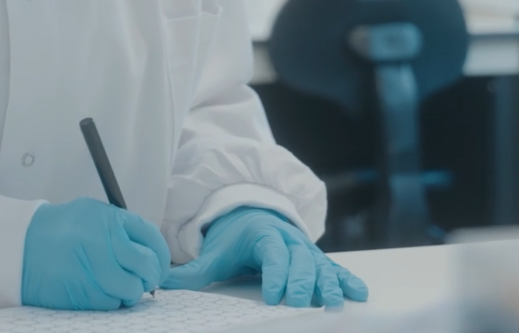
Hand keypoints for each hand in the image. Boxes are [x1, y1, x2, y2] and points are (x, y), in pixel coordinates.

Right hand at [22, 198, 170, 310]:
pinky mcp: (81, 291)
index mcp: (109, 218)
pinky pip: (110, 302)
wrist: (20, 247)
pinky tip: (103, 292)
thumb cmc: (60, 231)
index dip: (161, 255)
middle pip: (145, 265)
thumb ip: (121, 229)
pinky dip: (112, 301)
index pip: (151, 237)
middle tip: (147, 280)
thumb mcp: (94, 215)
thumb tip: (149, 251)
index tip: (160, 265)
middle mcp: (104, 241)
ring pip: (130, 288)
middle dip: (150, 276)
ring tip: (123, 288)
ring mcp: (92, 267)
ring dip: (131, 292)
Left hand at [162, 208, 367, 307]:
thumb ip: (191, 272)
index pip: (271, 254)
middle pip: (299, 260)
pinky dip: (346, 279)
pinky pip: (334, 268)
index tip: (274, 297)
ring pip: (320, 264)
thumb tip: (159, 283)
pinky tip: (359, 294)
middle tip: (301, 302)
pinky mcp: (315, 259)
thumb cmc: (233, 239)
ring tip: (336, 301)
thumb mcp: (213, 253)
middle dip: (302, 282)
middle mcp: (288, 239)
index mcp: (263, 235)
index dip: (275, 274)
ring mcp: (304, 249)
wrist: (253, 215)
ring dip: (329, 282)